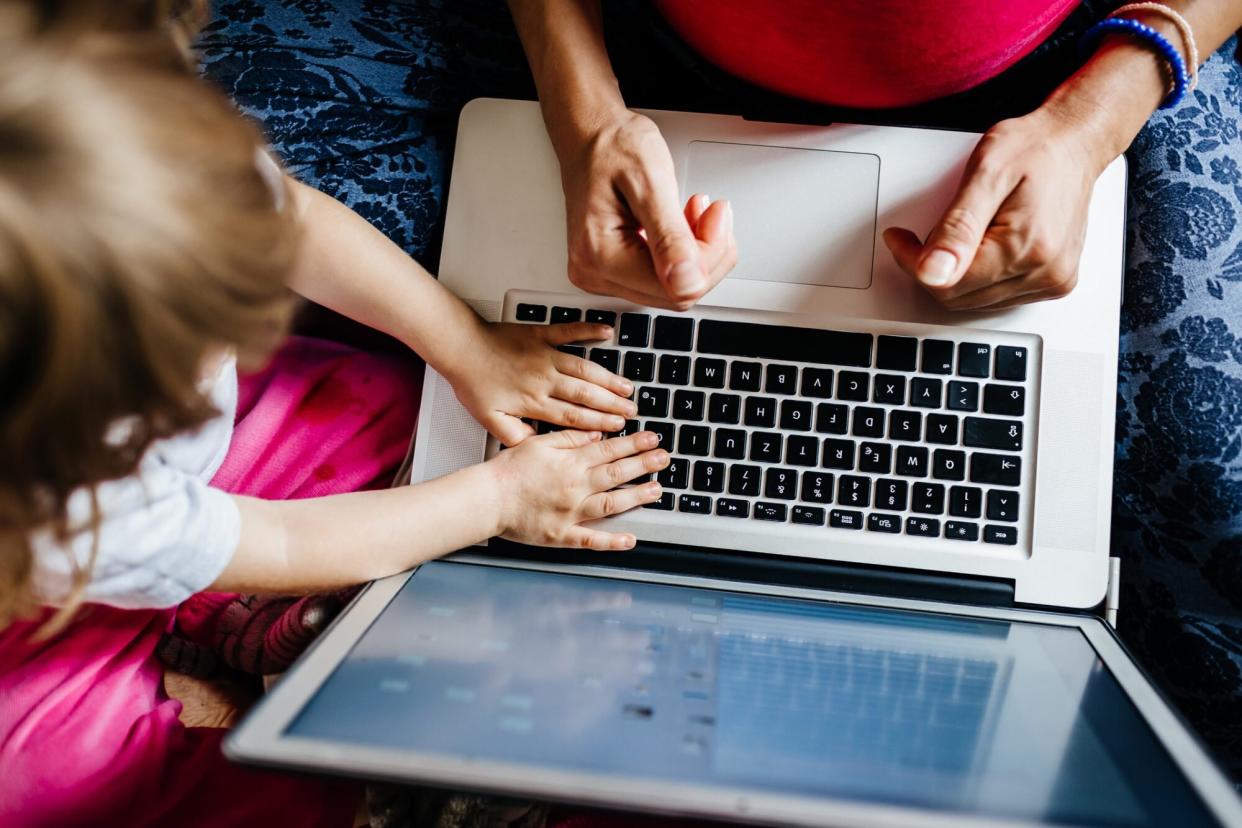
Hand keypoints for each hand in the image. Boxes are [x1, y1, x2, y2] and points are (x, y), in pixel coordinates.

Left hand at [447, 320, 637, 445]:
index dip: (598, 423)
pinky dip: (589, 330)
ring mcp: (545, 354)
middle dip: (612, 404)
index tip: (616, 427)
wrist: (460, 348)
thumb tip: (536, 446)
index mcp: (533, 401)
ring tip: (627, 386)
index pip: (573, 416)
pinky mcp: (541, 333)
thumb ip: (514, 435)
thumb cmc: (472, 382)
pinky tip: (607, 332)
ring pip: (584, 368)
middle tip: (631, 410)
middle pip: (586, 394)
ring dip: (608, 378)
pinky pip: (570, 330)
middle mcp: (544, 378)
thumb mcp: (489, 420)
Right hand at [488, 429, 669, 549]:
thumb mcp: (538, 443)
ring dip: (637, 497)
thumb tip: (595, 434)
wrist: (487, 499)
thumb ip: (569, 438)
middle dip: (644, 465)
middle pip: (617, 474)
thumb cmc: (507, 471)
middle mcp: (575, 487)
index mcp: (570, 463)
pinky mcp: (562, 535)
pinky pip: (591, 540)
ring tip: (657, 491)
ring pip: (612, 504)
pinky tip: (630, 539)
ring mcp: (571, 513)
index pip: (610, 450)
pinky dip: (612, 541)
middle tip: (665, 459)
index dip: (635, 443)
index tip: (653, 439)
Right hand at [559, 110, 736, 310]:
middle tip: (711, 212)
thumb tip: (687, 282)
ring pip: (674, 288)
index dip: (709, 255)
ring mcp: (603, 274)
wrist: (590, 136)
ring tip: (695, 212)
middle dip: (706, 254)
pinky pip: (663, 278)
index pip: (675, 287)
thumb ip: (670, 237)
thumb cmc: (612, 148)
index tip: (716, 214)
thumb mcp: (650, 181)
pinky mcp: (614, 270)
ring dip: (697, 253)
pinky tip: (682, 224)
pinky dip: (684, 253)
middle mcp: (595, 273)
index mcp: (599, 255)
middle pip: (676, 293)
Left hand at [883, 103, 1106, 310]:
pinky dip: (980, 276)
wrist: (1073, 143)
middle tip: (931, 231)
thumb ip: (956, 228)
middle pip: (958, 297)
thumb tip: (931, 272)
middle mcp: (1045, 272)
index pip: (946, 283)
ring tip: (966, 232)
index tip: (900, 239)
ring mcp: (1052, 280)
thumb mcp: (984, 174)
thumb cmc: (1033, 149)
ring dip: (957, 273)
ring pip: (975, 301)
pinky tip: (985, 246)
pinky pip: (999, 297)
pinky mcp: (1054, 282)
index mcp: (1026, 247)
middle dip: (933, 268)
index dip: (913, 262)